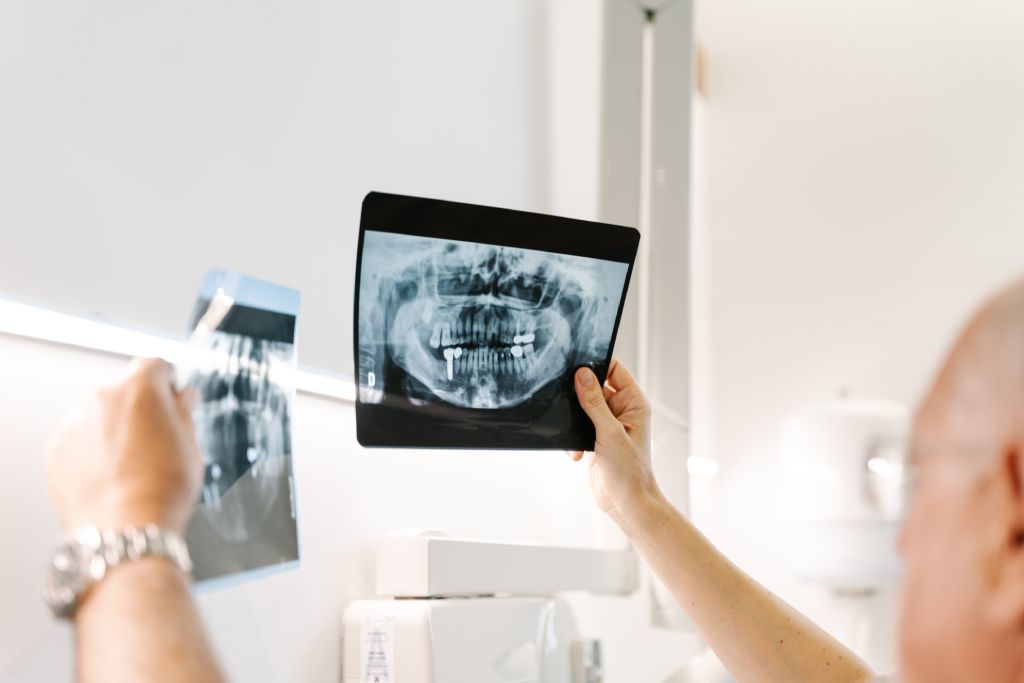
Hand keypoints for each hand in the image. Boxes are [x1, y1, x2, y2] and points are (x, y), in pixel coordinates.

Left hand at [45, 358, 202, 534]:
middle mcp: (104, 397)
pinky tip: (110, 476)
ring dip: (113, 430)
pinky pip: (78, 440)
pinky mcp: (56, 449)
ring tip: (130, 466)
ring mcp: (76, 422)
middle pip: (125, 391)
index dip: (168, 382)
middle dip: (140, 409)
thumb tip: (182, 398)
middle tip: (156, 442)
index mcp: (142, 389)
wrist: (127, 527)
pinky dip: (91, 452)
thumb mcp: (191, 444)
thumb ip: (183, 412)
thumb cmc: (162, 489)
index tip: (172, 398)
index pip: (156, 365)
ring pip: (99, 416)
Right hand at [568, 358, 662, 525]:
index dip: (597, 364)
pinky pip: (577, 426)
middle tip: (568, 399)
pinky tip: (575, 452)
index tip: (577, 365)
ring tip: (575, 433)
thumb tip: (582, 375)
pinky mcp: (595, 438)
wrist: (626, 504)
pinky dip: (572, 437)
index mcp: (634, 402)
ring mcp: (607, 424)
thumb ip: (595, 402)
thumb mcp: (609, 432)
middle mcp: (622, 410)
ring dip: (574, 418)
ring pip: (583, 406)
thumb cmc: (629, 471)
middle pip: (596, 385)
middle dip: (579, 393)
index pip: (615, 369)